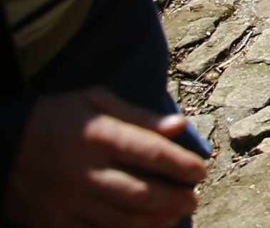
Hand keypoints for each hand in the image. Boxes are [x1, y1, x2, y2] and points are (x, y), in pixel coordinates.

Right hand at [2, 87, 206, 227]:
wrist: (0, 148)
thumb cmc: (54, 118)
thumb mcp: (93, 101)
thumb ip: (138, 115)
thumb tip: (179, 126)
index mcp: (98, 136)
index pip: (151, 153)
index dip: (183, 165)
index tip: (201, 171)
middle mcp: (85, 171)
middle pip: (141, 193)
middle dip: (175, 199)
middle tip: (194, 199)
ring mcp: (68, 200)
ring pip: (121, 219)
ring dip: (155, 221)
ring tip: (175, 216)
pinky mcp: (53, 221)